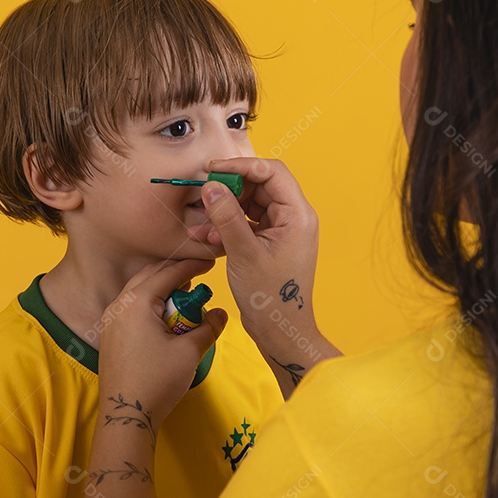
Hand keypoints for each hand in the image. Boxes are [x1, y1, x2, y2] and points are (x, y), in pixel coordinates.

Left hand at [97, 259, 227, 421]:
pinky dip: (150, 304)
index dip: (191, 265)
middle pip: (150, 275)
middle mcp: (119, 305)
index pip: (168, 272)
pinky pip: (131, 307)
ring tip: (184, 298)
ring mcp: (110, 320)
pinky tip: (165, 318)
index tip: (209, 262)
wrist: (125, 414)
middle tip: (198, 279)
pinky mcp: (109, 334)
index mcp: (137, 302)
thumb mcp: (190, 352)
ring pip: (138, 291)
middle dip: (175, 273)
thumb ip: (208, 327)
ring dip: (161, 289)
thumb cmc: (157, 381)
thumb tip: (220, 313)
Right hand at [193, 157, 340, 394]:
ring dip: (223, 211)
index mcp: (297, 215)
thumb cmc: (270, 297)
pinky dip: (226, 227)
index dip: (241, 165)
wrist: (280, 332)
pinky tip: (205, 237)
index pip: (271, 172)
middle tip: (203, 193)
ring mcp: (281, 231)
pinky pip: (246, 224)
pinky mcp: (269, 244)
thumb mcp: (244, 253)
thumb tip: (210, 186)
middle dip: (229, 189)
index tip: (213, 169)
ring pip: (249, 206)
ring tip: (200, 223)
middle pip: (259, 186)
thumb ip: (227, 217)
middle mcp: (293, 218)